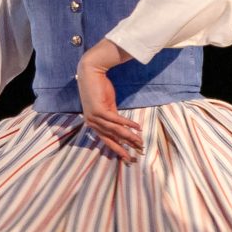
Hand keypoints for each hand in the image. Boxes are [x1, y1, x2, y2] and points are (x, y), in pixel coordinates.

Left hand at [77, 39, 143, 162]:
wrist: (91, 74)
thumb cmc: (99, 89)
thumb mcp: (107, 107)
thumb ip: (113, 119)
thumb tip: (123, 129)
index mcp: (93, 124)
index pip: (107, 140)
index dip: (118, 149)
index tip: (128, 157)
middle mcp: (92, 123)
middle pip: (112, 138)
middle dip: (126, 146)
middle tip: (138, 152)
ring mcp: (94, 117)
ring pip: (115, 131)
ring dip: (129, 136)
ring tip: (140, 141)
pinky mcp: (99, 110)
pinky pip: (116, 120)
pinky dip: (127, 124)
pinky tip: (137, 127)